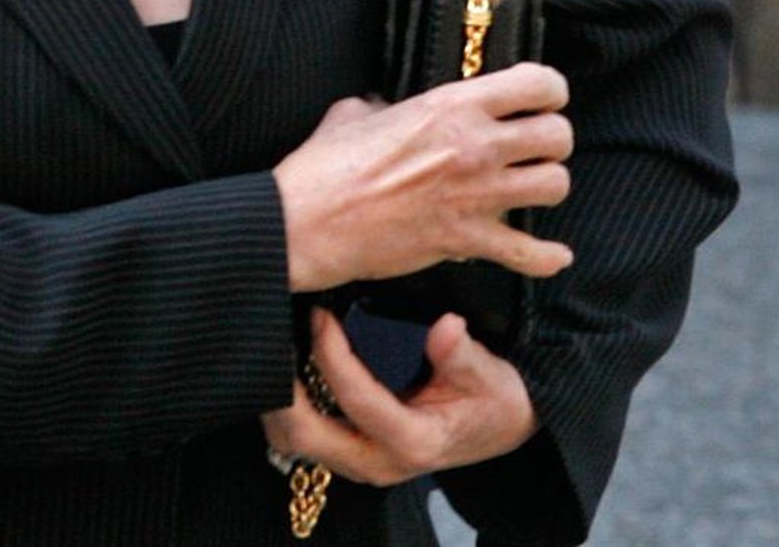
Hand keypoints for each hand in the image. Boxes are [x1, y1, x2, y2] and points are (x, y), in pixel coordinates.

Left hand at [261, 308, 536, 487]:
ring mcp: (364, 462)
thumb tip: (446, 327)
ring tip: (277, 352)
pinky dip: (289, 408)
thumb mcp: (489, 373)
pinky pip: (306, 439)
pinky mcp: (355, 453)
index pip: (356, 399)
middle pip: (308, 437)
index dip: (332, 354)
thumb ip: (463, 353)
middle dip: (284, 391)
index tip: (321, 315)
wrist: (502, 426)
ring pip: (297, 443)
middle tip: (276, 339)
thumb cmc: (493, 399)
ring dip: (279, 402)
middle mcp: (380, 462)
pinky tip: (289, 370)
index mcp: (413, 442)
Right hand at [272, 64, 574, 294]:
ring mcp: (475, 196)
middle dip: (551, 138)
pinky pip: (530, 254)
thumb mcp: (356, 111)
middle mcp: (474, 146)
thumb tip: (387, 107)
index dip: (548, 89)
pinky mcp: (466, 241)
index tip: (541, 97)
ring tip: (529, 185)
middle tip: (534, 144)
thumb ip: (386, 104)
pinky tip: (552, 253)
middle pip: (557, 136)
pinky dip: (546, 256)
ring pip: (554, 186)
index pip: (536, 83)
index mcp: (451, 105)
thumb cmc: (327, 165)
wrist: (309, 221)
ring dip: (546, 185)